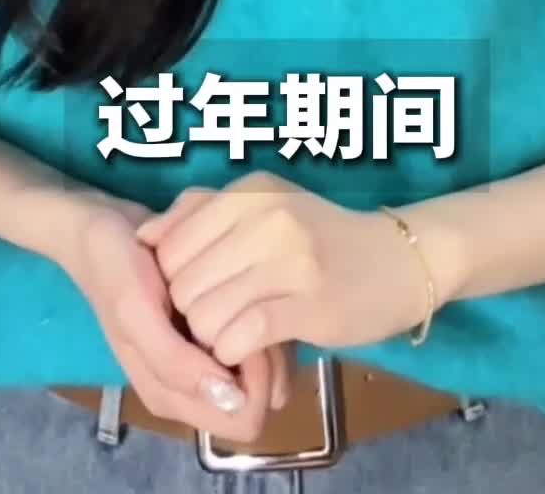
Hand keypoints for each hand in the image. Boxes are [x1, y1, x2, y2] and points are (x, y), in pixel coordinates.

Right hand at [58, 197, 295, 443]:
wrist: (103, 230)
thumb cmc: (115, 269)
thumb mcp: (134, 312)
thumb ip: (173, 361)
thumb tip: (229, 400)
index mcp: (173, 396)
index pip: (243, 419)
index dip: (254, 382)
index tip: (247, 334)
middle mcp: (194, 387)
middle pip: (261, 398)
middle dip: (266, 358)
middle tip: (253, 307)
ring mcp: (206, 359)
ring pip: (266, 368)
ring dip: (266, 332)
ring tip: (248, 290)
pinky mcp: (215, 330)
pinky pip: (258, 336)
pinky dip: (260, 314)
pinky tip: (247, 283)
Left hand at [135, 170, 426, 369]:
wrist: (400, 260)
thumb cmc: (323, 238)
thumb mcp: (265, 206)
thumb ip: (203, 212)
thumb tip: (144, 236)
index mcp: (249, 193)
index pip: (170, 243)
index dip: (170, 280)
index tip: (195, 293)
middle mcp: (266, 218)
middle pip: (182, 283)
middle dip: (189, 314)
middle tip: (215, 320)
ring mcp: (290, 260)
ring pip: (206, 314)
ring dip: (211, 338)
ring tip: (233, 334)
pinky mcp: (310, 304)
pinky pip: (241, 336)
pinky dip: (234, 351)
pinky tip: (248, 347)